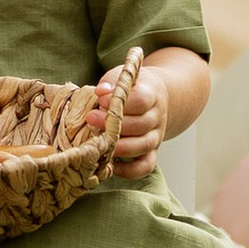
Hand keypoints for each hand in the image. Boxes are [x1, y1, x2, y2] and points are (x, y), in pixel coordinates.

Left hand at [85, 55, 168, 183]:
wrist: (155, 98)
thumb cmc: (134, 87)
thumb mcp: (125, 76)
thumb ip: (112, 81)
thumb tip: (101, 92)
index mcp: (152, 94)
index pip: (141, 100)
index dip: (120, 102)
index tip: (100, 101)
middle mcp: (157, 117)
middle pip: (141, 125)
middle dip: (114, 125)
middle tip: (91, 119)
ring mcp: (156, 137)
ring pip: (144, 146)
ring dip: (119, 147)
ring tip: (99, 144)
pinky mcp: (151, 152)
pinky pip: (145, 166)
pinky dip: (129, 170)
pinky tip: (110, 165)